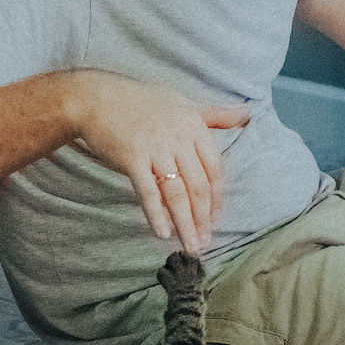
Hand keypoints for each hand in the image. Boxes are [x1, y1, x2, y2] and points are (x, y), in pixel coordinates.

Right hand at [70, 72, 250, 250]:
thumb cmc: (141, 102)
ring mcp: (156, 148)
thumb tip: (248, 113)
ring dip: (185, 224)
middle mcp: (179, 137)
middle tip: (205, 242)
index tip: (215, 218)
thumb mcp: (184, 104)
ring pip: (177, 193)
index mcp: (194, 126)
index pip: (215, 168)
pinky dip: (156, 214)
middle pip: (199, 186)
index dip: (217, 197)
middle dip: (203, 218)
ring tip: (190, 245)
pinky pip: (148, 192)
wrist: (96, 98)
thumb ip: (216, 115)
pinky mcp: (132, 158)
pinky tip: (162, 233)